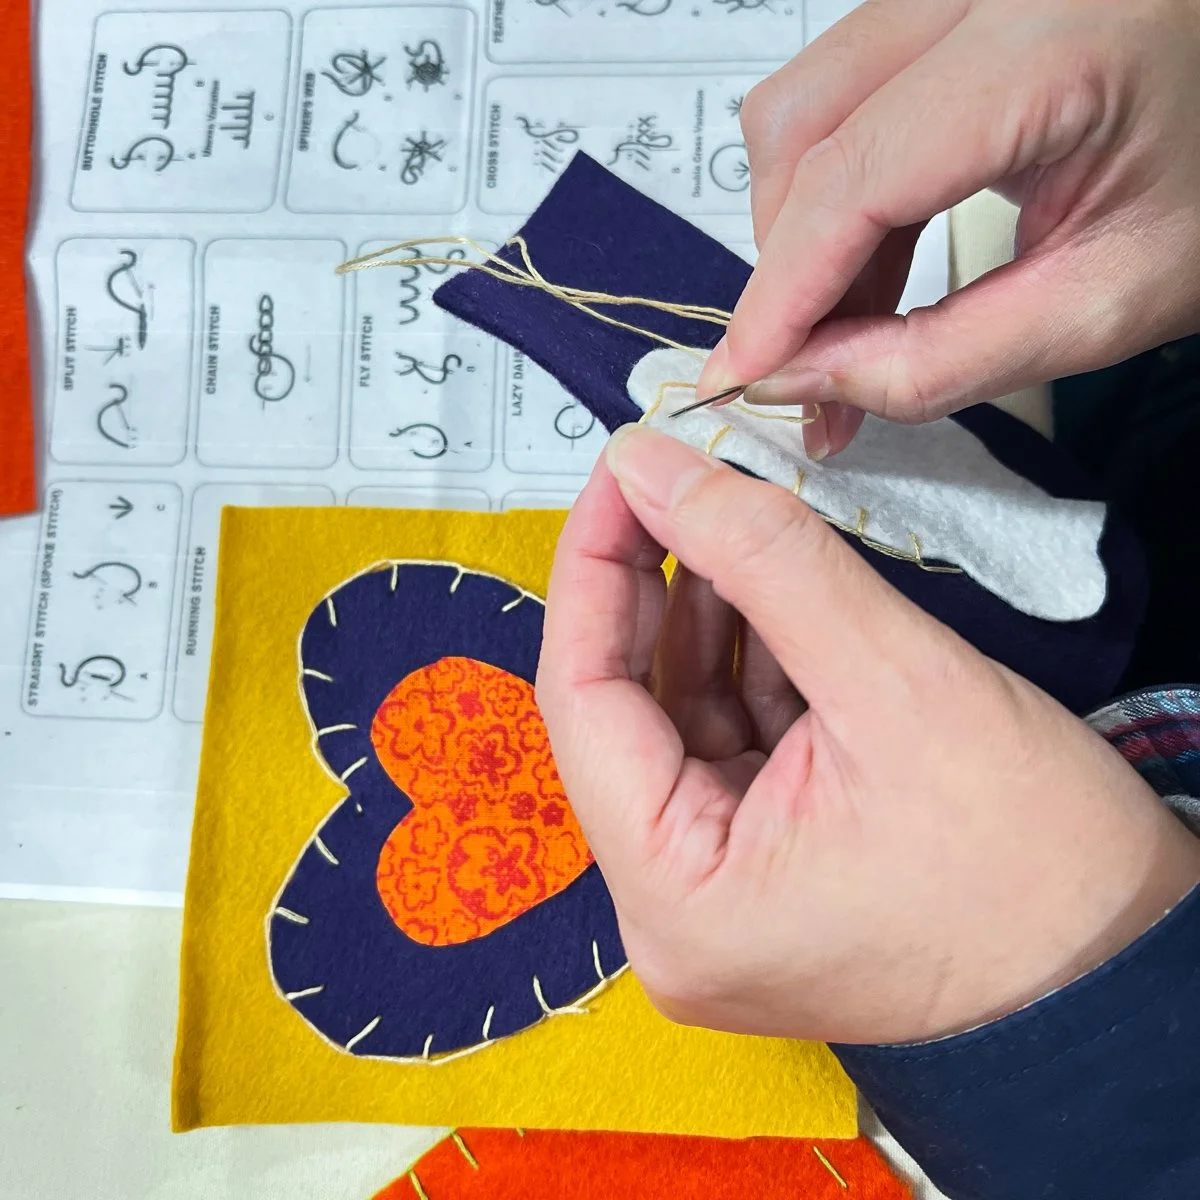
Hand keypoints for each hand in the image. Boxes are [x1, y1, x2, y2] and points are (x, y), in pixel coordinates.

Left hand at [536, 425, 1199, 1043]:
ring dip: (706, 611)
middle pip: (623, 707)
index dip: (593, 568)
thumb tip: (656, 468)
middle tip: (676, 477)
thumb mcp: (895, 682)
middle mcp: (671, 909)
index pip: (581, 700)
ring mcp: (715, 891)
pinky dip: (748, 657)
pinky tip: (768, 587)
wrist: (1128, 967)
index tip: (623, 472)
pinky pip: (729, 740)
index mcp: (676, 898)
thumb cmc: (1038, 866)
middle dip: (649, 582)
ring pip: (680, 714)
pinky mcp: (761, 867)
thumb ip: (763, 560)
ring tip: (735, 518)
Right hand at [696, 0, 1199, 458]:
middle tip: (805, 372)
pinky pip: (848, 102)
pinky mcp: (954, 9)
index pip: (856, 173)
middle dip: (785, 266)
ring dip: (804, 237)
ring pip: (808, 108)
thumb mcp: (1109, 302)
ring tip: (842, 336)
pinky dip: (840, 203)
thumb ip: (944, 358)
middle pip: (802, 124)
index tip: (744, 376)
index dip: (782, 292)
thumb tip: (808, 376)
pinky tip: (864, 279)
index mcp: (1058, 34)